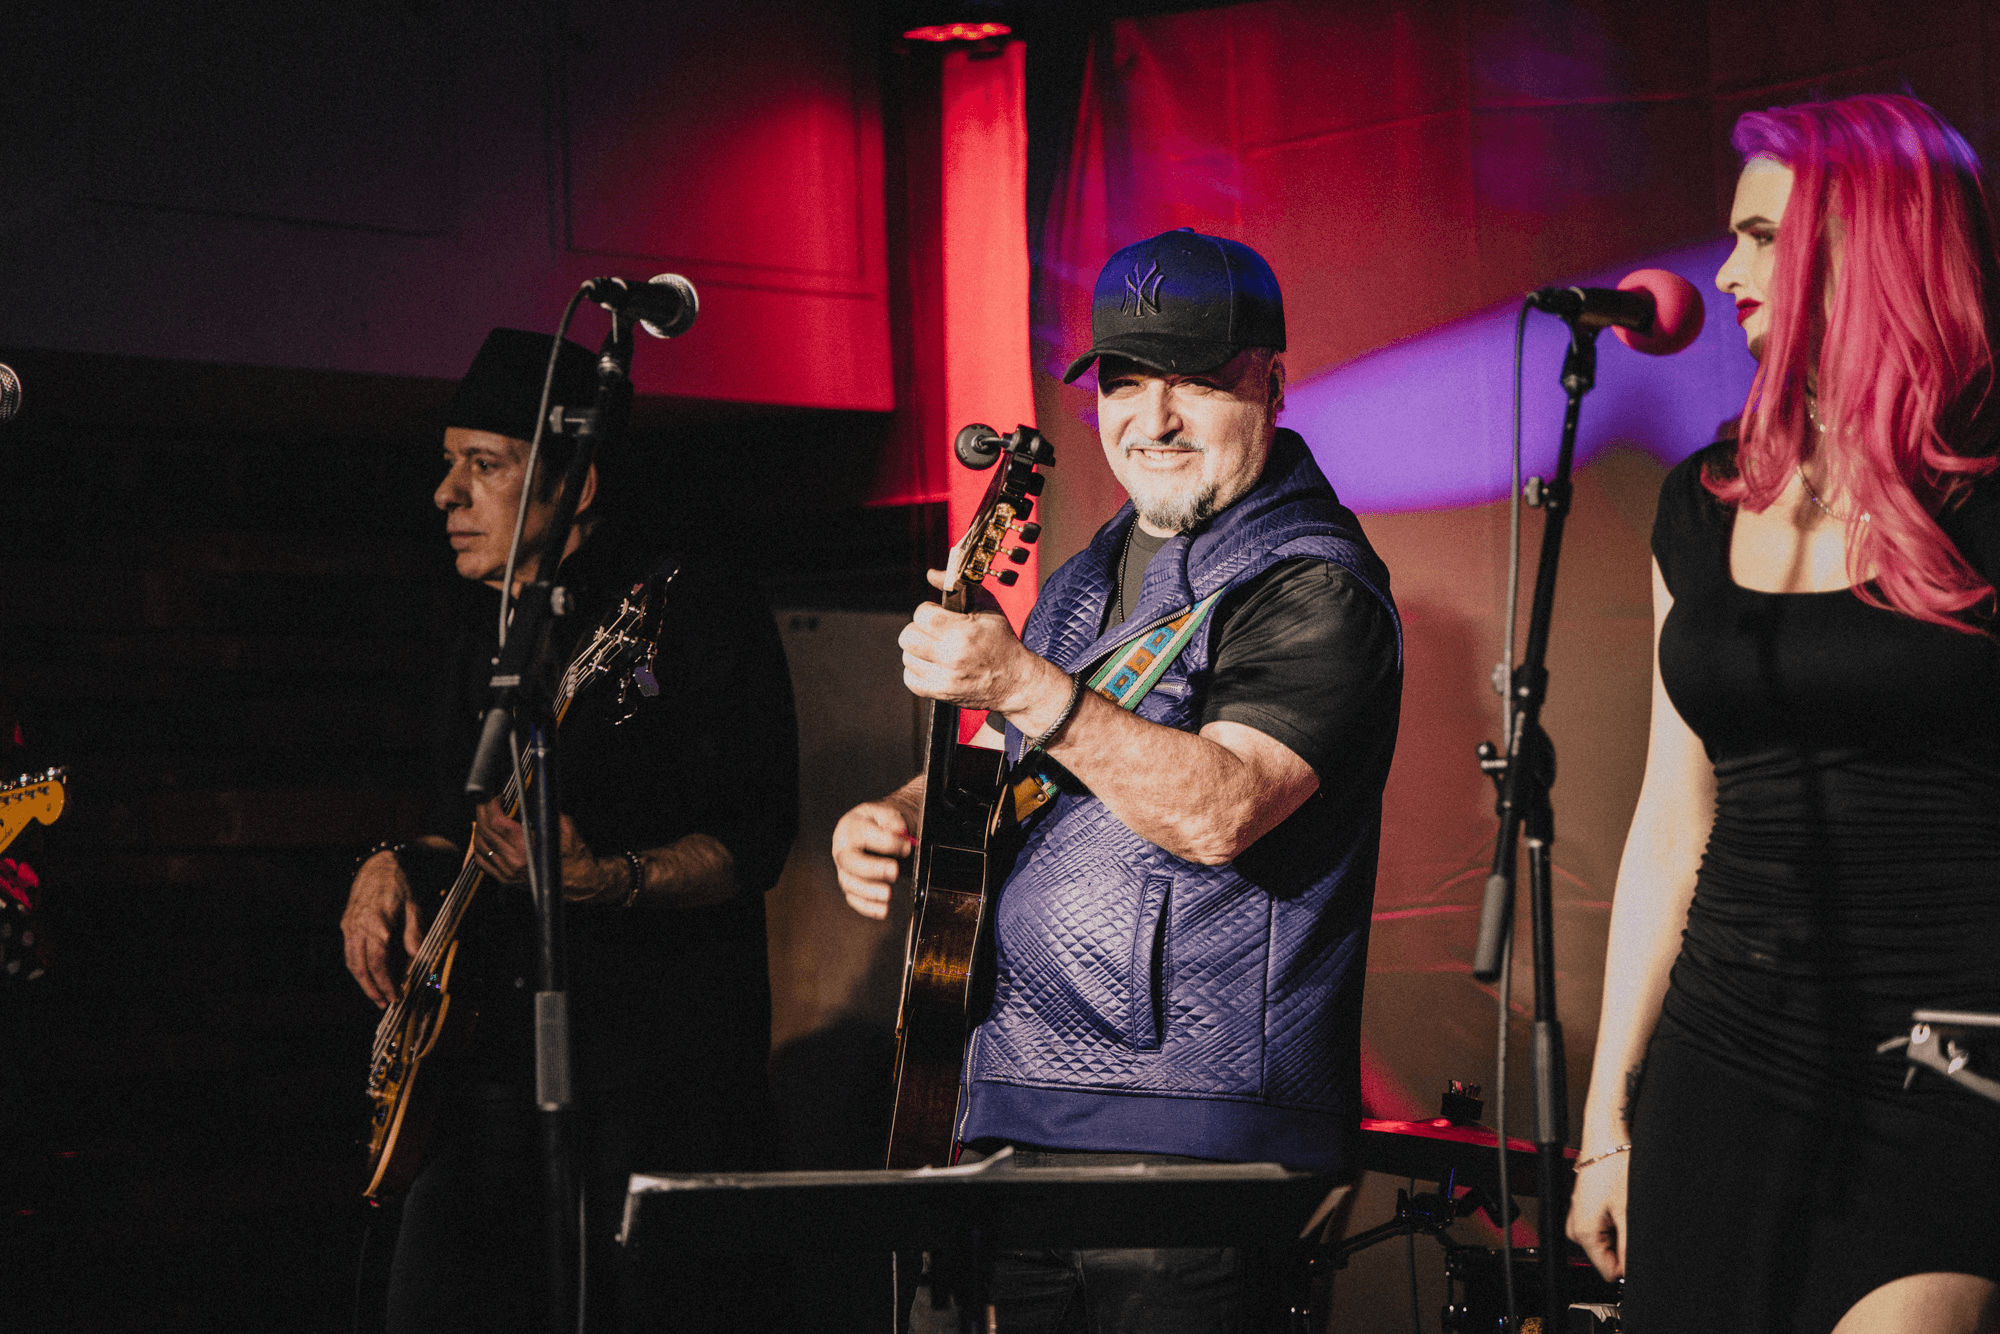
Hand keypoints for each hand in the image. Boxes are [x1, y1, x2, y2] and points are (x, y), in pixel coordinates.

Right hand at [342, 851, 424, 1007]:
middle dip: (373, 989)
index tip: (396, 995)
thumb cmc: (400, 884)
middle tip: (385, 1004)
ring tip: (376, 997)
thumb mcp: (414, 904)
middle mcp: (358, 926)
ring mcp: (349, 926)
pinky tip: (368, 977)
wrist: (378, 864)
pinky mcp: (345, 925)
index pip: (379, 961)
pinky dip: (357, 968)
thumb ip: (414, 931)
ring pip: (351, 962)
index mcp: (377, 922)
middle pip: (361, 966)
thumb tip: (417, 957)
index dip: (386, 982)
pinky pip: (349, 952)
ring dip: (363, 983)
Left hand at [471, 800, 622, 904]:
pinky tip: (484, 836)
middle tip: (486, 801)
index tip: (496, 797)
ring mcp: (507, 872)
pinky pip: (483, 862)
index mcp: (525, 847)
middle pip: (485, 831)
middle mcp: (512, 861)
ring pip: (480, 846)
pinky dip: (479, 846)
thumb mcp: (564, 826)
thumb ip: (543, 810)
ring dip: (479, 827)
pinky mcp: (506, 879)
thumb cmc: (574, 856)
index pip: (497, 822)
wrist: (580, 881)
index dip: (492, 805)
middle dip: (482, 812)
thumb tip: (528, 794)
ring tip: (484, 815)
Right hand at [831, 799, 914, 919]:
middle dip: (873, 869)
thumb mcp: (883, 813)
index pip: (865, 835)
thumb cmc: (875, 823)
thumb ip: (892, 820)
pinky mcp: (848, 884)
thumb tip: (900, 830)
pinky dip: (867, 907)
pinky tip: (883, 910)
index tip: (906, 847)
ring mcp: (844, 869)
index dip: (887, 842)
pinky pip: (853, 899)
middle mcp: (843, 849)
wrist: (865, 829)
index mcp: (851, 828)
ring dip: (869, 892)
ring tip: (888, 895)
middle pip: (851, 862)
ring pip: (849, 883)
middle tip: (894, 871)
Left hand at [900, 569, 1058, 714]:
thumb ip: (958, 586)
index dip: (928, 611)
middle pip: (908, 637)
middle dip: (919, 630)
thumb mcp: (988, 608)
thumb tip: (931, 573)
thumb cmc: (1002, 642)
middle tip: (933, 632)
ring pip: (907, 658)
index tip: (938, 615)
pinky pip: (910, 680)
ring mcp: (944, 678)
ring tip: (935, 649)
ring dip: (918, 651)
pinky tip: (932, 665)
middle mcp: (951, 656)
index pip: (922, 614)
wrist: (1016, 682)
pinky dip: (917, 671)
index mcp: (962, 632)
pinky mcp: (940, 694)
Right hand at [1565, 1150, 1629, 1279]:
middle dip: (1622, 1244)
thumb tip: (1630, 1269)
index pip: (1608, 1270)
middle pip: (1605, 1256)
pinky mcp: (1582, 1210)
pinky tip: (1615, 1204)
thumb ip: (1628, 1246)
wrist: (1604, 1142)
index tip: (1634, 1245)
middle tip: (1627, 1220)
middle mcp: (1575, 1228)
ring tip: (1621, 1209)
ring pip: (1604, 1242)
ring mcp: (1577, 1218)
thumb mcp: (1627, 1212)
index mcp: (1583, 1232)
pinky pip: (1599, 1229)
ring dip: (1617, 1232)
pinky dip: (1612, 1222)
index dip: (1627, 1263)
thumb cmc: (1612, 1167)